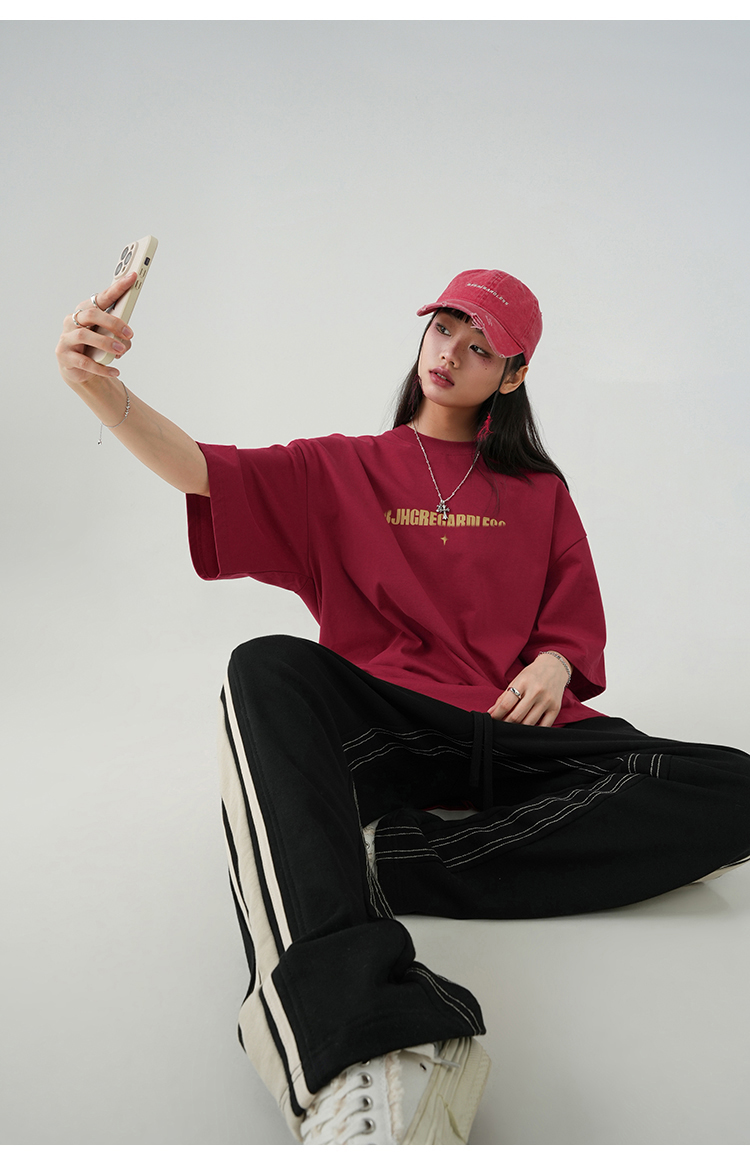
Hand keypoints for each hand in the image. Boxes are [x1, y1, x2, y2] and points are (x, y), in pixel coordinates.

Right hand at [55, 269, 137, 388]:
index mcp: (85, 311)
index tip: (133, 277)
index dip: (117, 287)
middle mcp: (72, 321)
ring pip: (84, 336)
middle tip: (129, 333)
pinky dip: (102, 367)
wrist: (77, 369)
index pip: (102, 297)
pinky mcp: (64, 356)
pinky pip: (84, 362)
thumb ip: (118, 333)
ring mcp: (66, 338)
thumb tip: (127, 338)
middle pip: (91, 314)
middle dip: (112, 322)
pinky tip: (115, 370)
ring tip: (121, 350)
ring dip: (106, 343)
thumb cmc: (95, 347)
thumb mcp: (108, 336)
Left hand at [488, 653, 570, 727]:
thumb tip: (491, 713)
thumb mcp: (516, 681)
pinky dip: (534, 731)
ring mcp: (547, 700)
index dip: (496, 715)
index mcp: (523, 682)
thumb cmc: (532, 675)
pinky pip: (544, 726)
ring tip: (512, 727)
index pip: (506, 704)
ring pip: (529, 723)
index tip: (492, 719)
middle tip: (501, 725)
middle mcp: (536, 691)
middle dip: (505, 723)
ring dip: (518, 729)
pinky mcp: (556, 708)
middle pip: (516, 716)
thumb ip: (504, 697)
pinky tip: (527, 729)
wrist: (555, 667)